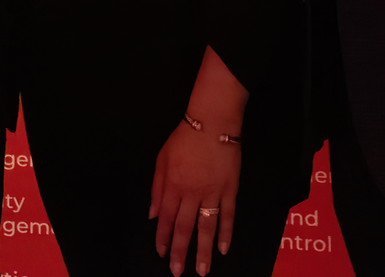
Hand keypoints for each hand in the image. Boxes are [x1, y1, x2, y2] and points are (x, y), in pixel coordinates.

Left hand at [150, 119, 239, 275]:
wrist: (212, 123)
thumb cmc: (184, 139)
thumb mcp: (162, 159)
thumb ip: (157, 188)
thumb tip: (154, 214)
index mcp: (173, 185)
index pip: (166, 218)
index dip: (163, 238)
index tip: (162, 254)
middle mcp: (192, 193)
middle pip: (185, 228)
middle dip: (180, 252)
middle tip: (178, 271)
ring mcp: (212, 193)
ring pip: (207, 227)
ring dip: (204, 251)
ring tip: (202, 270)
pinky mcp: (230, 190)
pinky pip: (228, 216)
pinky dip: (226, 233)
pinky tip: (224, 248)